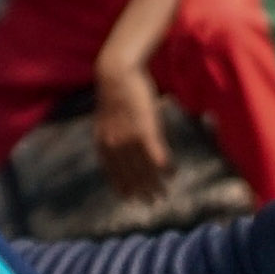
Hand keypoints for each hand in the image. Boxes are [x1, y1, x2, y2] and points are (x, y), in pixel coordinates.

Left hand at [89, 59, 173, 201]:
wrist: (117, 72)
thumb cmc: (116, 91)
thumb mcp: (108, 116)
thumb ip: (112, 133)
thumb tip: (118, 142)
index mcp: (103, 142)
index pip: (113, 172)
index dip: (122, 187)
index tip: (130, 199)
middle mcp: (114, 145)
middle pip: (130, 173)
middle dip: (142, 190)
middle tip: (154, 201)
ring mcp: (128, 137)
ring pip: (143, 167)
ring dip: (155, 182)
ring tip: (165, 191)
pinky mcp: (144, 128)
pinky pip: (155, 152)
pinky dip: (163, 165)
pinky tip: (172, 173)